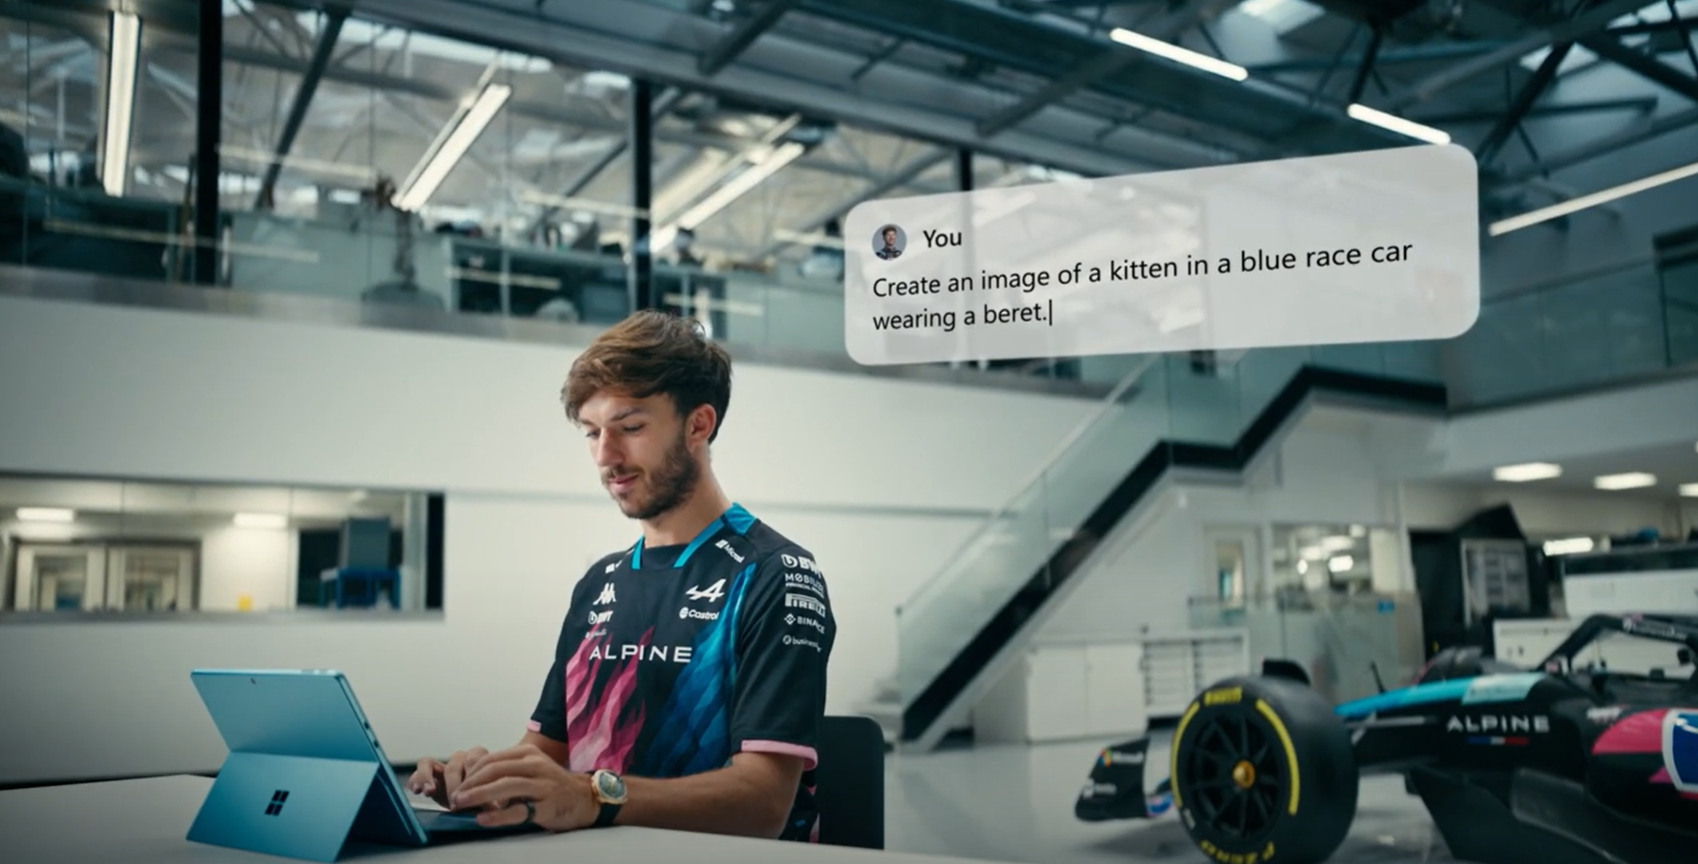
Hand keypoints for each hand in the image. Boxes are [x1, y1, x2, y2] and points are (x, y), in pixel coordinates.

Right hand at [406, 747, 489, 808]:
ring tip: (429, 792)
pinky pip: (417, 770)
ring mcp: (442, 764)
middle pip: (453, 764)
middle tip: (455, 804)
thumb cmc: (485, 799)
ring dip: (427, 778)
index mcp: (479, 757)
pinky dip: (416, 779)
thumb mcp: (493, 800)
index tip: (471, 798)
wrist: (474, 804)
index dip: (472, 779)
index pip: (475, 760)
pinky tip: (416, 791)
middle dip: (453, 785)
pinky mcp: (427, 772)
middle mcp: (460, 757)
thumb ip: (493, 802)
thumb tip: (493, 809)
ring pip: (429, 762)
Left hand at [450, 744, 595, 831]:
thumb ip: (508, 771)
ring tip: (461, 805)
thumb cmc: (552, 785)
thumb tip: (473, 782)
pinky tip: (482, 819)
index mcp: (528, 753)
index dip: (471, 773)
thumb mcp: (532, 768)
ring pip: (504, 786)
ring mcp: (543, 785)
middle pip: (495, 770)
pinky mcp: (546, 805)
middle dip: (470, 784)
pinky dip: (497, 815)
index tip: (457, 786)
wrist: (585, 798)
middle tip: (454, 798)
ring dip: (478, 796)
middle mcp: (535, 765)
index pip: (492, 759)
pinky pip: (517, 810)